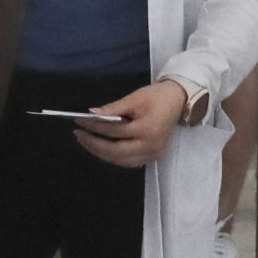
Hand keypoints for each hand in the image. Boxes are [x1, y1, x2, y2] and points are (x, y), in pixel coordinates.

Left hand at [73, 79, 188, 167]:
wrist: (179, 101)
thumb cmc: (157, 96)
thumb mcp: (135, 98)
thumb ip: (113, 108)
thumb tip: (91, 115)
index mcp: (146, 130)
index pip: (114, 132)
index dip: (94, 127)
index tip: (79, 122)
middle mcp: (150, 146)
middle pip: (115, 151)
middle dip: (94, 145)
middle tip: (79, 135)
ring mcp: (152, 154)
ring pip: (120, 160)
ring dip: (101, 153)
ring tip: (87, 141)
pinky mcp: (153, 156)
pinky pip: (128, 161)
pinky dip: (113, 156)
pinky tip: (102, 148)